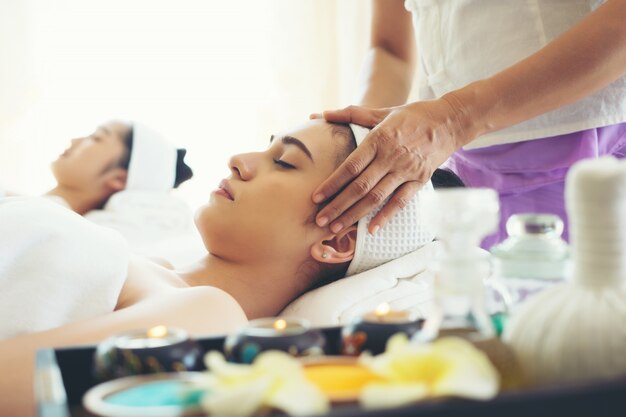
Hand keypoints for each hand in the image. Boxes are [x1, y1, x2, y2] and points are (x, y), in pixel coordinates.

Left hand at [310, 97, 468, 233]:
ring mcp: (406, 170)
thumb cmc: (410, 116)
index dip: (332, 183)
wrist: (449, 121)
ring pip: (376, 198)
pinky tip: (371, 229)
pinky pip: (400, 202)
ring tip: (337, 228)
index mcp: (378, 139)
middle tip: (320, 221)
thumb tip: (317, 114)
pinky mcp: (419, 180)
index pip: (350, 166)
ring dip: (354, 215)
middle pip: (359, 187)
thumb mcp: (381, 111)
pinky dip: (385, 216)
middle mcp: (391, 157)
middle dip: (338, 206)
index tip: (316, 197)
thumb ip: (349, 114)